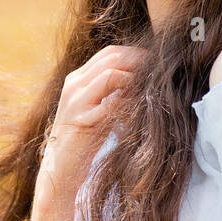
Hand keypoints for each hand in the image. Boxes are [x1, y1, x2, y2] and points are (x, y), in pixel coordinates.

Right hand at [40, 45, 145, 191]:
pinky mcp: (81, 120)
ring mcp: (75, 101)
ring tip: (149, 90)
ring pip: (110, 74)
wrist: (62, 167)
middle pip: (111, 58)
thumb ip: (114, 91)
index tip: (155, 62)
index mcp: (78, 79)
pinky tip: (137, 110)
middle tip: (159, 71)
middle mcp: (74, 85)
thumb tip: (146, 78)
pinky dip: (128, 102)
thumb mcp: (99, 108)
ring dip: (134, 79)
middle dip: (139, 61)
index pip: (109, 53)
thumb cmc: (86, 139)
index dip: (134, 53)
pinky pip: (110, 103)